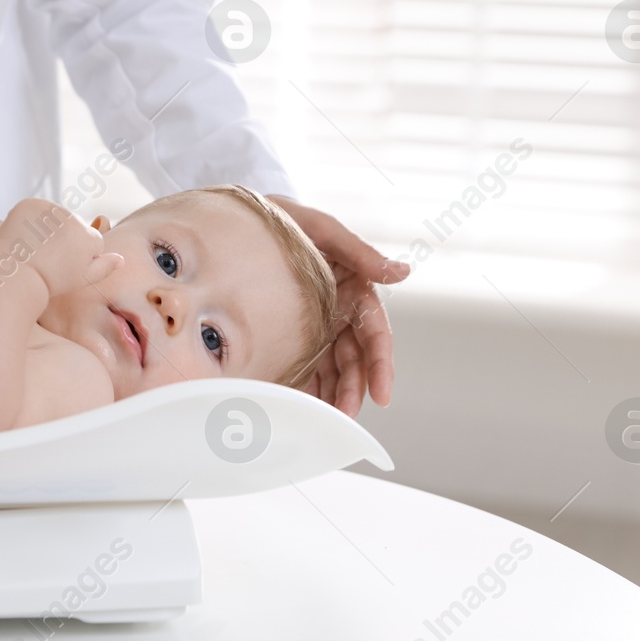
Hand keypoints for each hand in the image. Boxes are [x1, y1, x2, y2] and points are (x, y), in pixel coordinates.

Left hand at [1, 198, 122, 296]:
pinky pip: (35, 210)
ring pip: (54, 217)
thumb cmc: (49, 281)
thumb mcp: (83, 279)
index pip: (91, 240)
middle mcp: (73, 218)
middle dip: (65, 239)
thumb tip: (121, 259)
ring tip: (35, 250)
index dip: (78, 256)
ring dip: (48, 229)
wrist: (15, 274)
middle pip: (73, 226)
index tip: (64, 267)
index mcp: (88, 236)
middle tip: (48, 260)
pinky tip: (25, 238)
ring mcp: (51, 208)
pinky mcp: (31, 203)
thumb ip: (104, 267)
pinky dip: (30, 220)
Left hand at [266, 196, 408, 417]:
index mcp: (355, 288)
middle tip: (345, 415)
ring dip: (333, 396)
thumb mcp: (320, 227)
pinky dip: (306, 389)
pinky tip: (298, 408)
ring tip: (325, 420)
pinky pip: (305, 367)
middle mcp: (340, 311)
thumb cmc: (283, 220)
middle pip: (354, 359)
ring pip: (332, 369)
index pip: (375, 333)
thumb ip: (358, 251)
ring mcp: (317, 326)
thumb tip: (403, 272)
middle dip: (354, 389)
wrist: (237, 221)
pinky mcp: (293, 335)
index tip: (382, 393)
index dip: (380, 364)